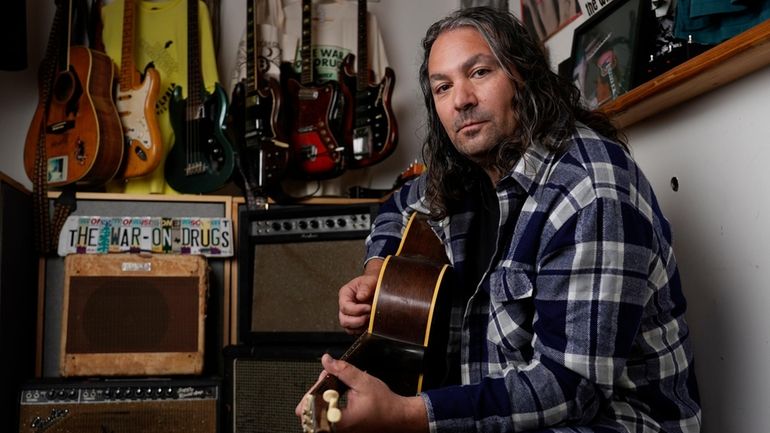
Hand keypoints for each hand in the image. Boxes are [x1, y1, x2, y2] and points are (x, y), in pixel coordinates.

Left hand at [296, 354, 427, 432]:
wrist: (397, 416)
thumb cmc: (384, 404)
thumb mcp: (363, 382)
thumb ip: (343, 370)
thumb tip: (327, 361)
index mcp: (339, 421)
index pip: (310, 409)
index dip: (313, 392)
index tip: (323, 380)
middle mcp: (336, 428)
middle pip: (311, 410)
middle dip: (317, 391)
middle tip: (328, 378)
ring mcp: (339, 429)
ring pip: (318, 412)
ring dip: (322, 396)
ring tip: (333, 384)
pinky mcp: (341, 428)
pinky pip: (326, 415)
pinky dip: (329, 402)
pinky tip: (337, 393)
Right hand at [338, 259, 382, 333]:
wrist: (376, 285)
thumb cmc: (371, 282)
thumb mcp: (370, 280)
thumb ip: (365, 287)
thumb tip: (360, 297)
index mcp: (345, 294)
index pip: (345, 307)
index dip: (356, 310)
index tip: (368, 308)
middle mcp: (345, 306)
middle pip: (344, 320)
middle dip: (357, 321)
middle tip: (369, 316)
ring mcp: (349, 315)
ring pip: (348, 328)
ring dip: (360, 326)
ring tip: (370, 319)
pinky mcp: (356, 322)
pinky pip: (355, 331)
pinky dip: (362, 330)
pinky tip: (370, 323)